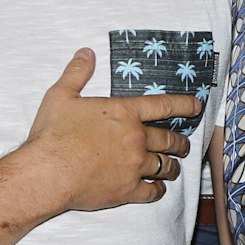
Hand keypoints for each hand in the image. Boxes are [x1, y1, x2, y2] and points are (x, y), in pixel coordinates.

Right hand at [22, 49, 200, 213]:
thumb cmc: (52, 134)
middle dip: (180, 143)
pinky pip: (152, 191)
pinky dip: (158, 190)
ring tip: (174, 167)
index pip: (163, 105)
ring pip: (165, 165)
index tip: (197, 107)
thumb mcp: (61, 96)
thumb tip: (86, 53)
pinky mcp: (128, 189)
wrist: (46, 173)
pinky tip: (158, 189)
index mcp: (124, 113)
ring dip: (172, 166)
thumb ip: (76, 73)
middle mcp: (136, 138)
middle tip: (183, 145)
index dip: (184, 105)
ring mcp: (135, 165)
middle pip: (169, 139)